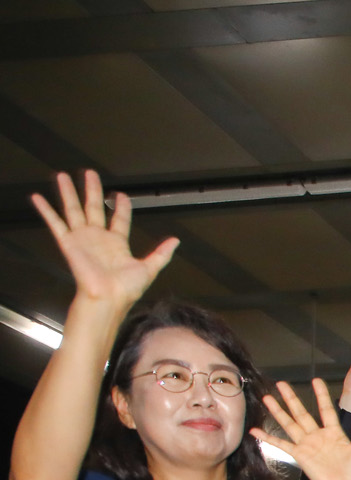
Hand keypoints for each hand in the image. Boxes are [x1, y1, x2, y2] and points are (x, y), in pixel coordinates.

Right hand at [30, 171, 176, 310]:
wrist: (108, 298)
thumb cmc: (126, 289)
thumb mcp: (149, 268)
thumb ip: (161, 253)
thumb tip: (176, 241)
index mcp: (117, 243)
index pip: (119, 219)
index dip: (121, 206)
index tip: (120, 194)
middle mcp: (98, 238)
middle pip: (94, 207)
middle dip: (92, 189)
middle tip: (90, 173)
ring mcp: (82, 238)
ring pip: (73, 209)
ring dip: (68, 192)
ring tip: (63, 176)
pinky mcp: (68, 243)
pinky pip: (55, 223)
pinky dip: (45, 210)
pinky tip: (37, 197)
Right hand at [254, 378, 350, 479]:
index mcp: (334, 433)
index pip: (325, 409)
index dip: (321, 395)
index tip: (316, 380)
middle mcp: (317, 436)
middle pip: (301, 412)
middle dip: (291, 398)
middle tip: (281, 384)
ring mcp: (306, 445)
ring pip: (289, 423)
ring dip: (278, 411)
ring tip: (267, 398)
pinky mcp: (298, 454)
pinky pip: (280, 443)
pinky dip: (267, 437)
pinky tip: (255, 430)